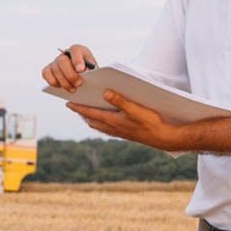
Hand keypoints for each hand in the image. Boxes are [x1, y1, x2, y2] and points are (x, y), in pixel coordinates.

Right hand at [41, 44, 97, 93]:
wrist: (80, 74)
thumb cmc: (87, 71)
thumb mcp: (93, 68)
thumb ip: (91, 69)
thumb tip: (84, 72)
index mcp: (77, 50)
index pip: (75, 50)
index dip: (77, 60)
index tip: (81, 70)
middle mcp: (64, 54)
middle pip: (62, 61)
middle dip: (70, 74)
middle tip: (79, 84)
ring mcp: (55, 61)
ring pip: (55, 70)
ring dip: (64, 82)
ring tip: (73, 90)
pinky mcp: (48, 69)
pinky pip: (46, 74)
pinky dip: (52, 81)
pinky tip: (61, 87)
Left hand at [67, 90, 183, 150]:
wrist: (163, 138)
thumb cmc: (150, 123)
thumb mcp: (135, 109)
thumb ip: (120, 100)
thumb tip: (105, 93)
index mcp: (113, 121)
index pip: (90, 113)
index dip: (79, 108)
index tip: (68, 103)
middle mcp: (113, 128)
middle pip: (92, 120)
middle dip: (83, 113)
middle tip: (75, 105)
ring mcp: (119, 132)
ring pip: (100, 125)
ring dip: (92, 118)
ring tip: (86, 112)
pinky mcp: (125, 134)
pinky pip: (108, 128)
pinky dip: (102, 123)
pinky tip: (105, 120)